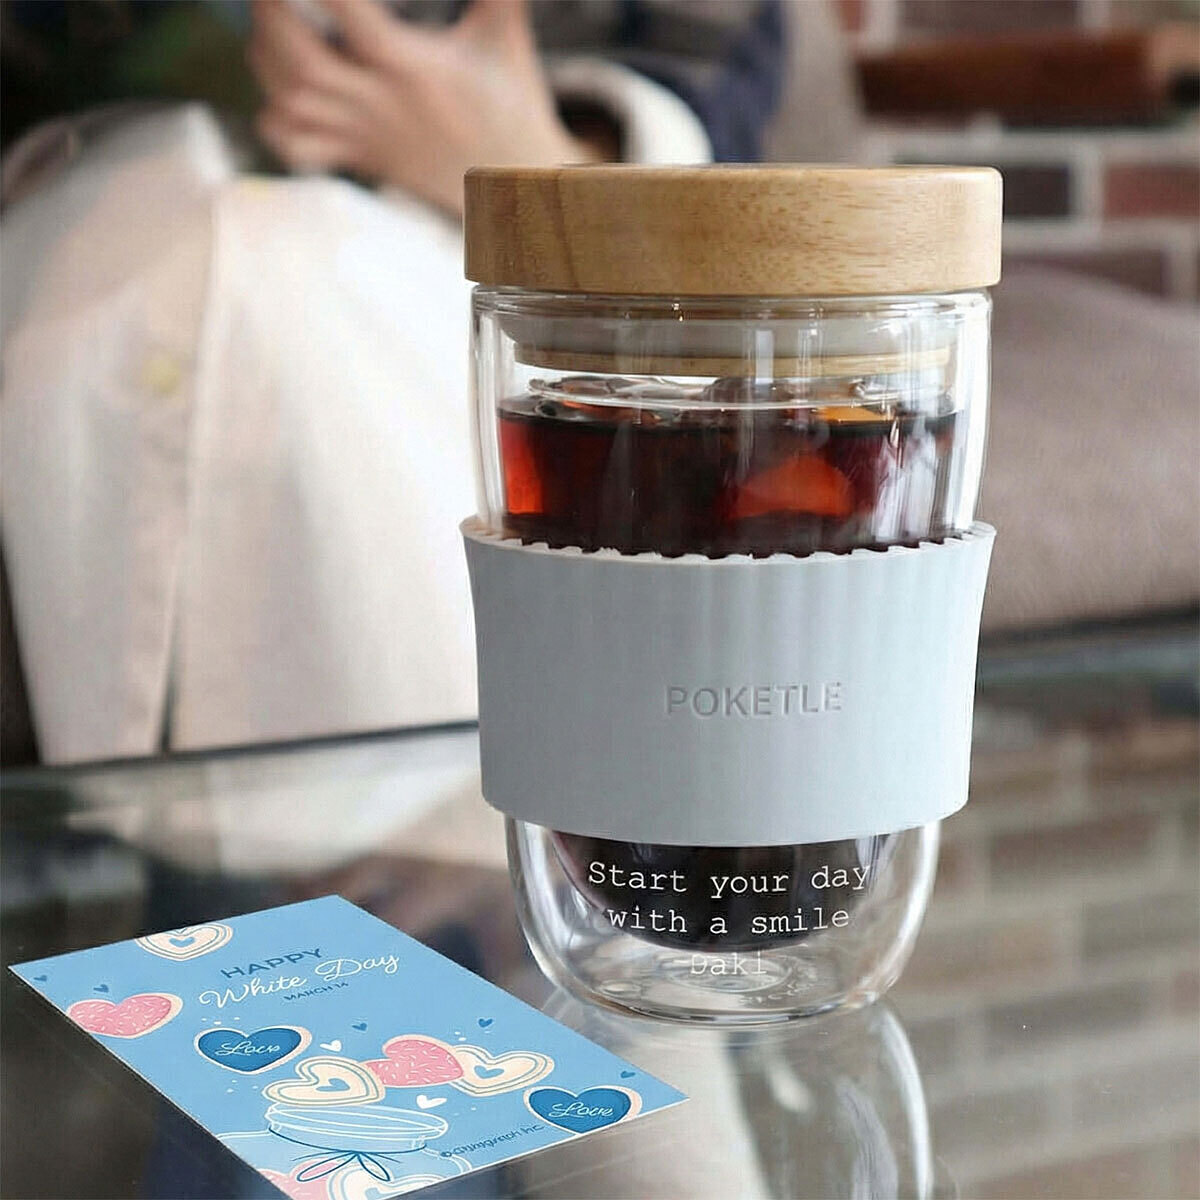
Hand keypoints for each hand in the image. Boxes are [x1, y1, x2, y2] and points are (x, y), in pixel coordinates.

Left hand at [249, 0, 605, 215]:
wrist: (510, 180)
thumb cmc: (510, 105)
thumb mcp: (504, 35)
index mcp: (411, 67)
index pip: (351, 16)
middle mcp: (381, 104)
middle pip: (304, 64)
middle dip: (273, 17)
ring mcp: (365, 134)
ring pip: (293, 102)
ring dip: (267, 60)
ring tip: (272, 28)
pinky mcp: (360, 156)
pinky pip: (299, 150)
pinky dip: (275, 122)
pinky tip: (280, 93)